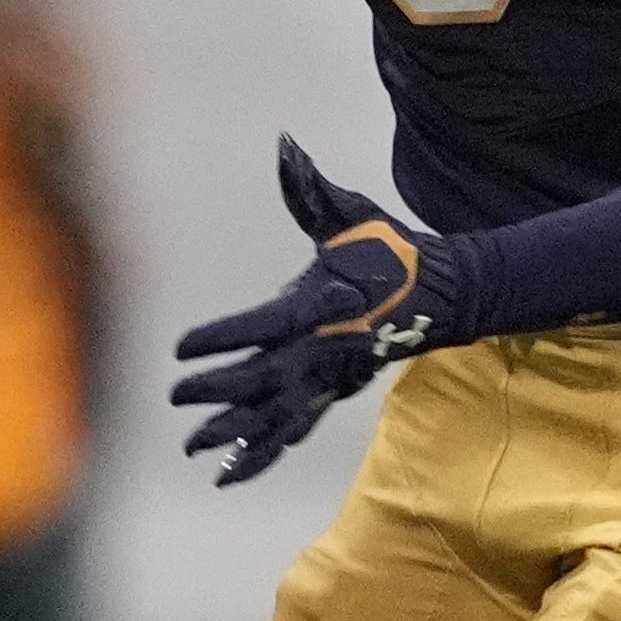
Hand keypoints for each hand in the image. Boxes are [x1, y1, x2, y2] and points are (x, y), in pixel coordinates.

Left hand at [169, 137, 481, 486]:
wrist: (445, 294)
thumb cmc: (390, 250)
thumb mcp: (351, 212)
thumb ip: (310, 186)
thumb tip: (285, 144)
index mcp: (322, 306)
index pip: (263, 326)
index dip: (221, 338)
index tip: (181, 348)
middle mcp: (324, 350)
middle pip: (262, 380)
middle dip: (216, 391)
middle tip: (175, 396)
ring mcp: (330, 379)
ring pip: (275, 418)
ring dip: (232, 434)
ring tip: (191, 448)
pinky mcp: (334, 394)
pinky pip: (293, 434)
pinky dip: (260, 457)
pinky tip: (227, 476)